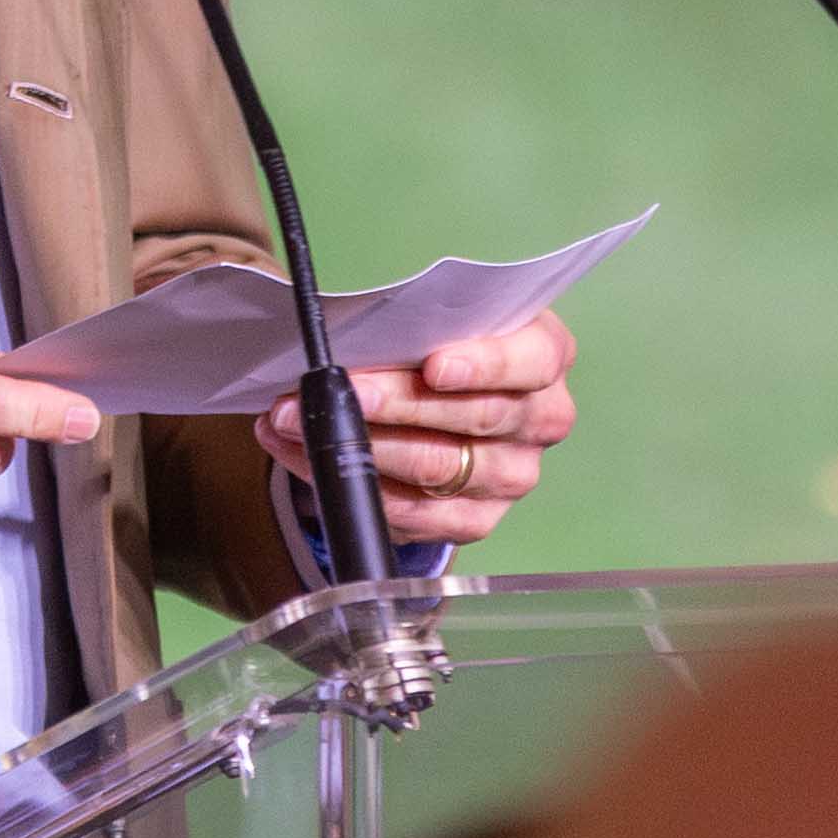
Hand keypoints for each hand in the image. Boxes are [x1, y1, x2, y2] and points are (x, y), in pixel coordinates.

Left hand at [259, 312, 576, 550]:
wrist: (442, 401)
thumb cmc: (437, 345)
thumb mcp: (438, 317)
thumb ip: (412, 321)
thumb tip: (346, 331)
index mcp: (545, 357)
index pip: (529, 361)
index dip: (483, 365)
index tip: (433, 366)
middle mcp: (540, 421)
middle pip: (470, 416)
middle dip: (390, 402)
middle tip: (330, 389)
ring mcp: (511, 476)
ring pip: (435, 467)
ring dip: (355, 445)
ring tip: (292, 419)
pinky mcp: (475, 520)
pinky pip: (411, 514)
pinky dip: (351, 484)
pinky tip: (306, 458)